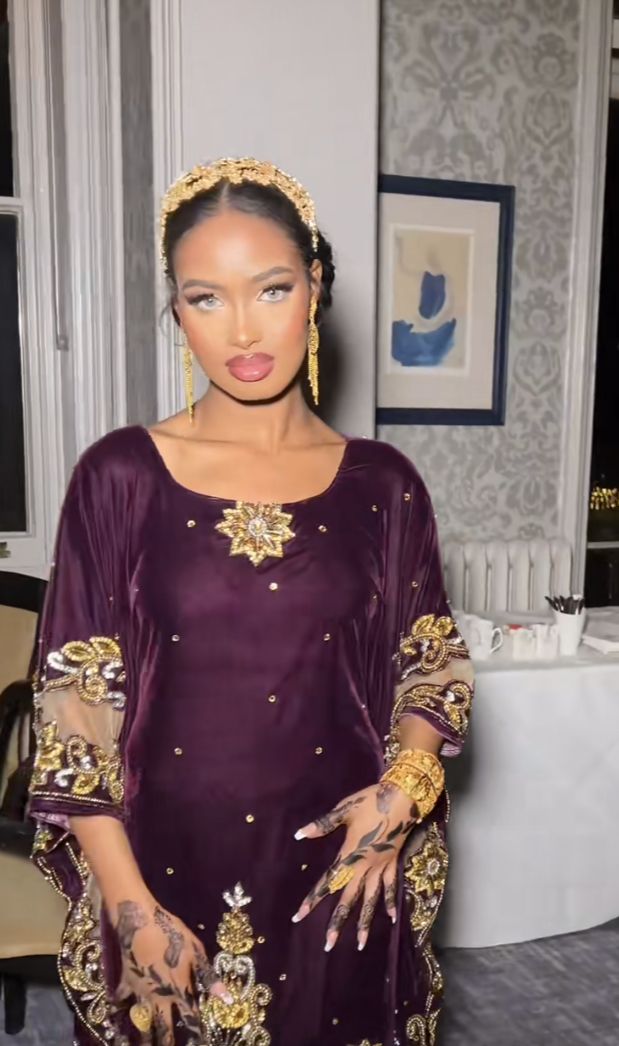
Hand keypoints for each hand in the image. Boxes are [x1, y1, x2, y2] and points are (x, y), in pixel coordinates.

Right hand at [113, 896, 230, 1043]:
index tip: (200, 1042)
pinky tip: (117, 1015)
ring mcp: (141, 992)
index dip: (196, 1034)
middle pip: (164, 1029)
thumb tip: (227, 999)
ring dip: (145, 1037)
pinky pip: (123, 1001)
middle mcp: (160, 998)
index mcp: (180, 990)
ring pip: (142, 1023)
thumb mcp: (196, 951)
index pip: (190, 1019)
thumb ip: (208, 977)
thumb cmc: (172, 933)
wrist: (140, 922)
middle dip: (166, 1043)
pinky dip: (120, 1009)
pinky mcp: (127, 983)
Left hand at [291, 782, 419, 952]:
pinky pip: (391, 888)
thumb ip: (322, 825)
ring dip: (364, 922)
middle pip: (348, 899)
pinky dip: (390, 903)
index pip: (328, 882)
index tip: (299, 916)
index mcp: (349, 856)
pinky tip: (391, 919)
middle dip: (338, 923)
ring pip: (371, 900)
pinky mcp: (392, 863)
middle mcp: (364, 867)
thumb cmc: (370, 802)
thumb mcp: (344, 810)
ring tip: (359, 944)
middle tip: (327, 944)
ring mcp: (380, 867)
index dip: (313, 900)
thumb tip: (299, 835)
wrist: (402, 798)